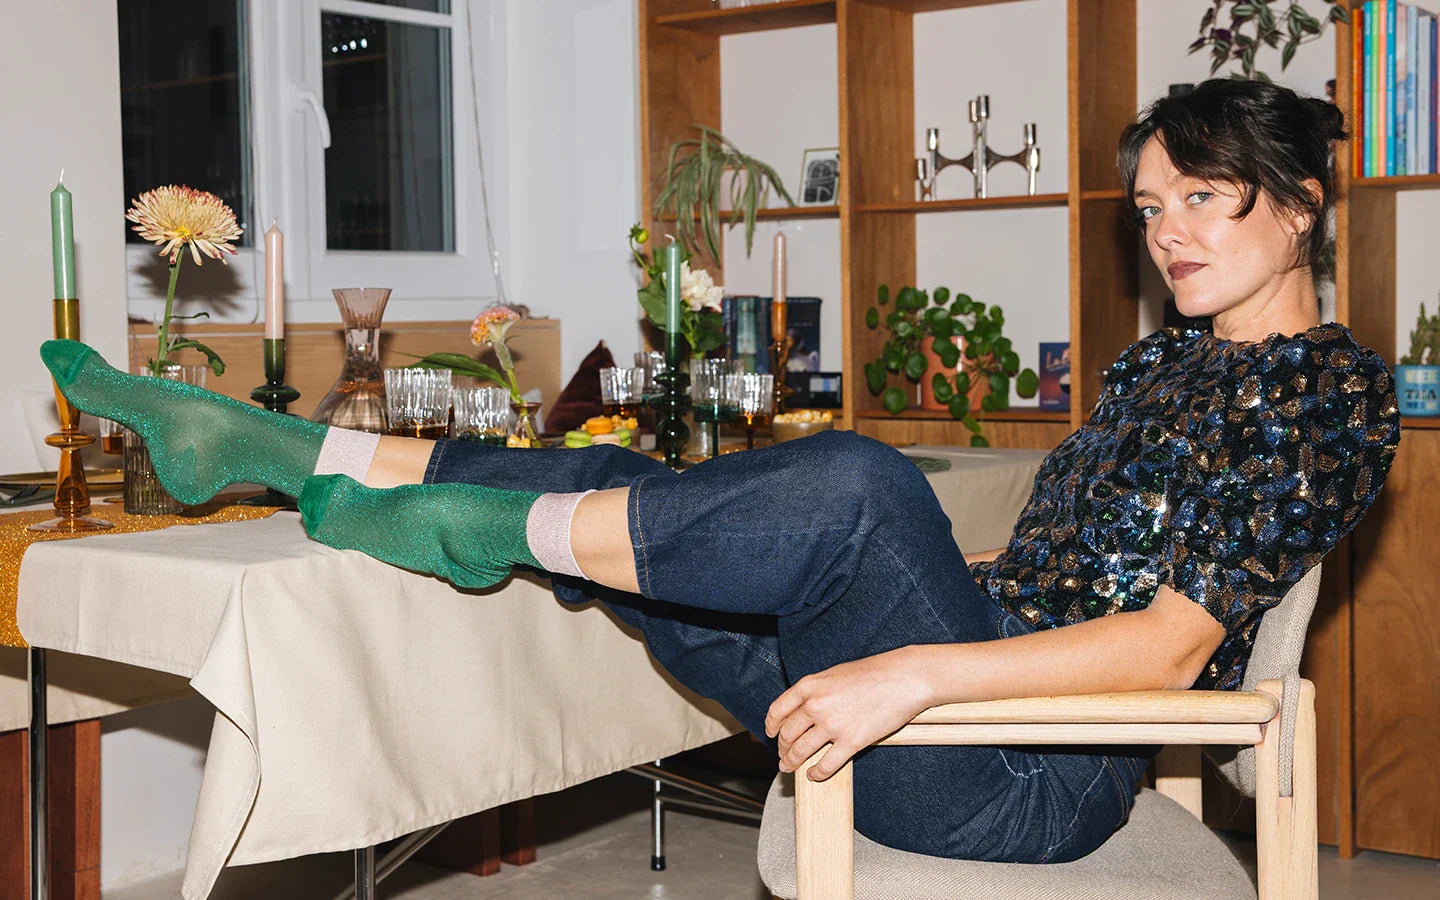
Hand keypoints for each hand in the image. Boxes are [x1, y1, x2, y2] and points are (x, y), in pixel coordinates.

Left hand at [764, 647, 933, 781]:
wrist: (903, 678)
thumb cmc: (873, 673)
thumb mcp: (834, 674)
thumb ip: (816, 691)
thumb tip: (804, 709)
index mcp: (809, 686)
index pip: (778, 710)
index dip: (772, 726)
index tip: (772, 734)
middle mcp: (815, 705)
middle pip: (788, 734)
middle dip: (782, 748)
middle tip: (783, 755)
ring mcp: (832, 725)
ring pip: (801, 751)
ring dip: (792, 763)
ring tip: (790, 768)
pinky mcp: (851, 742)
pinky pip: (826, 764)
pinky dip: (817, 773)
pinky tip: (814, 775)